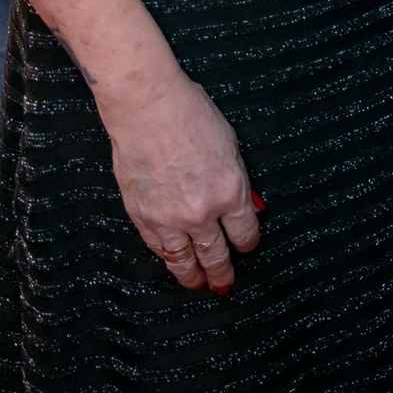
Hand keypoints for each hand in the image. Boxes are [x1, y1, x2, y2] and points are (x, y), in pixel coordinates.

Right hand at [105, 71, 260, 292]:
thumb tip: (250, 206)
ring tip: (199, 284)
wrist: (146, 108)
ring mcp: (170, 219)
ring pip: (185, 261)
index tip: (247, 247)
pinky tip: (173, 262)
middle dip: (223, 271)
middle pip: (217, 255)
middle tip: (225, 284)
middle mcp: (202, 212)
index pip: (244, 232)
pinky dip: (167, 258)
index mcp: (230, 191)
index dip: (247, 243)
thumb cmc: (190, 113)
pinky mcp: (143, 218)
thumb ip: (238, 180)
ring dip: (194, 276)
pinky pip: (159, 249)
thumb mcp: (230, 143)